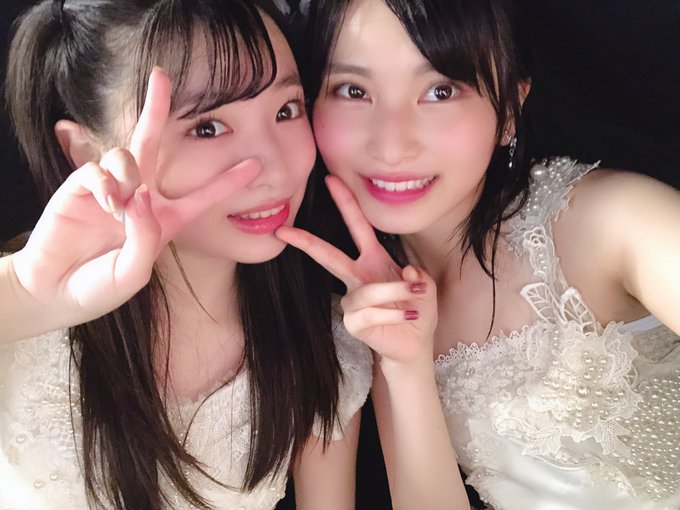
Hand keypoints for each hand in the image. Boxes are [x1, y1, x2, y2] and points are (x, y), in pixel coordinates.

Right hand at [10, 68, 259, 326]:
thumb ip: (145, 238)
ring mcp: (110, 189)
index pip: (201, 197)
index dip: (227, 182)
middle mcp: (140, 197)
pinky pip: (97, 169)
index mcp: (165, 219)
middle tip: (162, 74)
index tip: (255, 165)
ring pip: (126, 154)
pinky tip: (106, 205)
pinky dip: (104, 183)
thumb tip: (141, 196)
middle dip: (157, 107)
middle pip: (153, 143)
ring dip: (128, 175)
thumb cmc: (100, 286)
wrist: (58, 293)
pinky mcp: (80, 187)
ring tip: (119, 207)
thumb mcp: (133, 272)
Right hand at [276, 175, 436, 367]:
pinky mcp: (353, 323)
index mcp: (374, 260)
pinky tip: (408, 317)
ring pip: (367, 291)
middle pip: (329, 256)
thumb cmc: (416, 308)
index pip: (357, 227)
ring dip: (395, 291)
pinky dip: (394, 314)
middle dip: (308, 242)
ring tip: (415, 296)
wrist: (415, 343)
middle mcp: (358, 277)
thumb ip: (417, 274)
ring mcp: (352, 301)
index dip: (346, 203)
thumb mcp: (425, 284)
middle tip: (286, 230)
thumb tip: (405, 272)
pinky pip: (372, 314)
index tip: (331, 180)